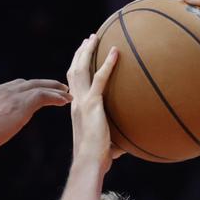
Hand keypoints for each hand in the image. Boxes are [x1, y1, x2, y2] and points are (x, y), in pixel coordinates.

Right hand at [0, 79, 70, 154]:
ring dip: (55, 90)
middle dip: (45, 84)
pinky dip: (56, 97)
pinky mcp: (22, 104)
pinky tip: (65, 102)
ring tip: (67, 95)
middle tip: (59, 88)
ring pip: (39, 87)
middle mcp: (4, 90)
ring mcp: (13, 95)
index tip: (39, 92)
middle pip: (29, 83)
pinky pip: (43, 96)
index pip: (16, 86)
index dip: (30, 88)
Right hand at [67, 34, 121, 172]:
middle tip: (87, 41)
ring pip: (81, 69)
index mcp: (76, 110)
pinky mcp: (93, 103)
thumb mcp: (105, 144)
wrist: (90, 161)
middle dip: (79, 54)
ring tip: (94, 37)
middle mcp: (75, 102)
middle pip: (73, 71)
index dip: (75, 70)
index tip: (81, 59)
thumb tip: (127, 146)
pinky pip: (100, 78)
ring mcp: (82, 101)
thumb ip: (113, 140)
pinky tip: (116, 52)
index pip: (72, 85)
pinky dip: (108, 63)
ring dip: (87, 51)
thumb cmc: (97, 159)